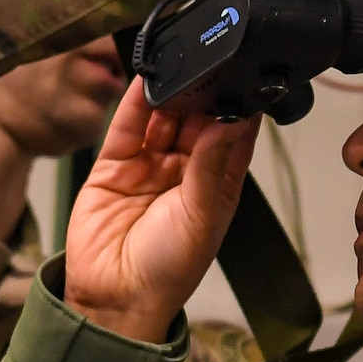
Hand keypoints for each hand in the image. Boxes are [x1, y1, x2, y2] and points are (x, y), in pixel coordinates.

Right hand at [62, 79, 258, 342]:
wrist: (115, 298)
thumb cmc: (168, 271)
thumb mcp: (201, 216)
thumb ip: (213, 166)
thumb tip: (231, 122)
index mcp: (218, 186)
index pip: (233, 136)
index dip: (239, 108)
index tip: (247, 77)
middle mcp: (185, 172)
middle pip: (198, 119)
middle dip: (204, 93)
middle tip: (211, 65)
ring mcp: (149, 164)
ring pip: (164, 116)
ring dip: (173, 92)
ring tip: (182, 64)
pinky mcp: (115, 163)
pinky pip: (127, 124)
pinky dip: (135, 100)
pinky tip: (148, 77)